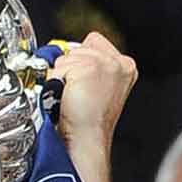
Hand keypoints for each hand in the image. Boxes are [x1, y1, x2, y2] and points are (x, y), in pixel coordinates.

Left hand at [48, 33, 137, 153]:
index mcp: (125, 66)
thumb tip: (68, 53)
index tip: (81, 84)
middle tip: (76, 94)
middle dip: (70, 69)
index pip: (93, 42)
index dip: (79, 61)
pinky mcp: (89, 68)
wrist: (87, 139)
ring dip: (62, 77)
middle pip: (78, 48)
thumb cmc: (89, 121)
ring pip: (67, 57)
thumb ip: (92, 66)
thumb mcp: (99, 87)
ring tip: (73, 97)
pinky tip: (68, 97)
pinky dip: (56, 82)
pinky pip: (59, 67)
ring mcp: (104, 63)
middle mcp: (118, 62)